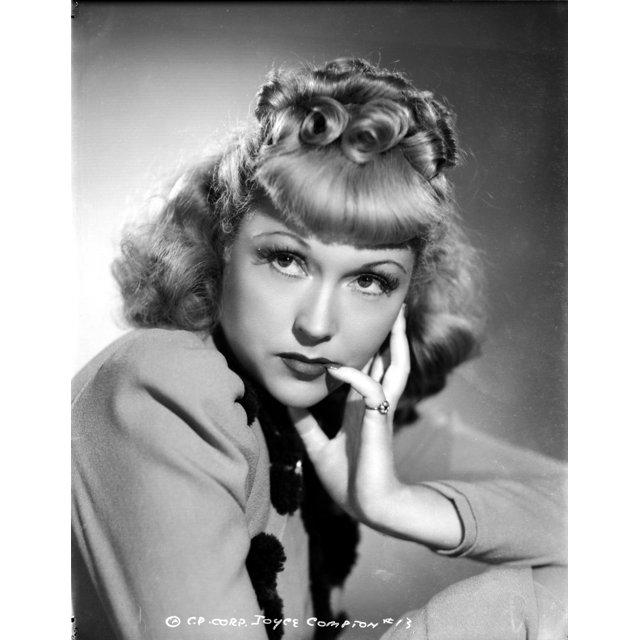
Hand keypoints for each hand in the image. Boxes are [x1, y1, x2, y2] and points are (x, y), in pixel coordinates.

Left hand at [288, 305, 463, 548]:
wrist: (367, 506)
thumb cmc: (348, 480)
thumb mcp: (318, 446)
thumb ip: (306, 424)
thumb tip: (288, 404)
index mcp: (361, 407)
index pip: (370, 368)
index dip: (370, 347)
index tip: (363, 326)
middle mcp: (373, 404)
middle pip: (390, 361)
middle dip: (393, 335)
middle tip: (397, 309)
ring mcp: (380, 411)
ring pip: (396, 367)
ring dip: (396, 342)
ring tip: (397, 317)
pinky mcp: (379, 422)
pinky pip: (371, 390)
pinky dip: (354, 377)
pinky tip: (336, 369)